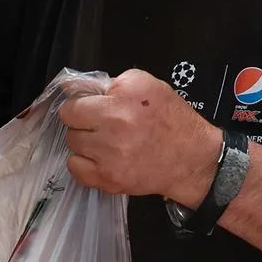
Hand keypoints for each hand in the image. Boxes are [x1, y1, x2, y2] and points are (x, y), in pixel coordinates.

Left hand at [58, 69, 223, 206]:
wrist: (191, 159)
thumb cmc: (171, 122)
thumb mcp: (150, 87)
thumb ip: (114, 84)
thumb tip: (76, 87)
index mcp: (127, 94)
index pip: (77, 98)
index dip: (83, 103)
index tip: (91, 107)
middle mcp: (116, 121)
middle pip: (70, 120)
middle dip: (83, 121)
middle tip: (100, 125)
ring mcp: (109, 152)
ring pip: (72, 143)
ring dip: (85, 142)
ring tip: (106, 142)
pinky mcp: (107, 176)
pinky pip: (74, 167)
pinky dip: (84, 164)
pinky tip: (102, 159)